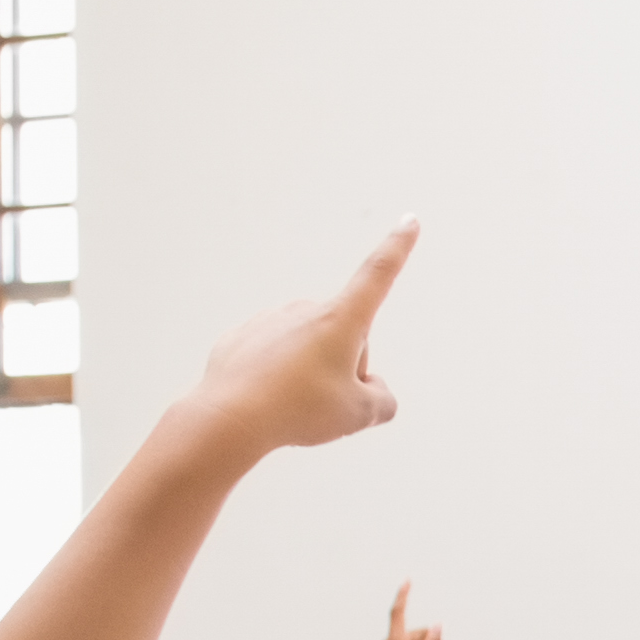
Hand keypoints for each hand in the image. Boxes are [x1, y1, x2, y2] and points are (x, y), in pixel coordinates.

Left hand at [179, 222, 419, 460]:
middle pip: (343, 337)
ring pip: (306, 348)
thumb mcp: (359, 414)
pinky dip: (274, 377)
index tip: (409, 221)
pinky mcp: (242, 337)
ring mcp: (270, 320)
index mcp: (341, 320)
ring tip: (291, 404)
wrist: (230, 419)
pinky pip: (272, 356)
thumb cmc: (299, 412)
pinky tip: (265, 399)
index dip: (397, 248)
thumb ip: (381, 399)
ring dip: (308, 373)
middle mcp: (305, 310)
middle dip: (344, 366)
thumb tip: (373, 388)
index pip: (378, 275)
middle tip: (325, 402)